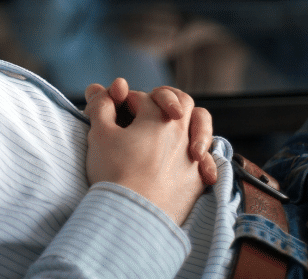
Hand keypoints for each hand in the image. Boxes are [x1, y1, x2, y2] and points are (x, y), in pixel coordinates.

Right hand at [84, 78, 215, 225]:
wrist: (132, 215)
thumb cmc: (114, 172)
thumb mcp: (99, 134)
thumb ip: (101, 107)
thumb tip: (103, 94)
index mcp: (158, 116)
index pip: (143, 98)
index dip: (125, 100)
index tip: (114, 112)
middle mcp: (181, 132)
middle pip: (182, 101)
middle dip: (165, 99)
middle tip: (150, 108)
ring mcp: (193, 156)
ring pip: (202, 126)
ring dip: (190, 122)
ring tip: (177, 126)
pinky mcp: (197, 180)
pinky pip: (207, 160)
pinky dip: (201, 155)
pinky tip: (194, 159)